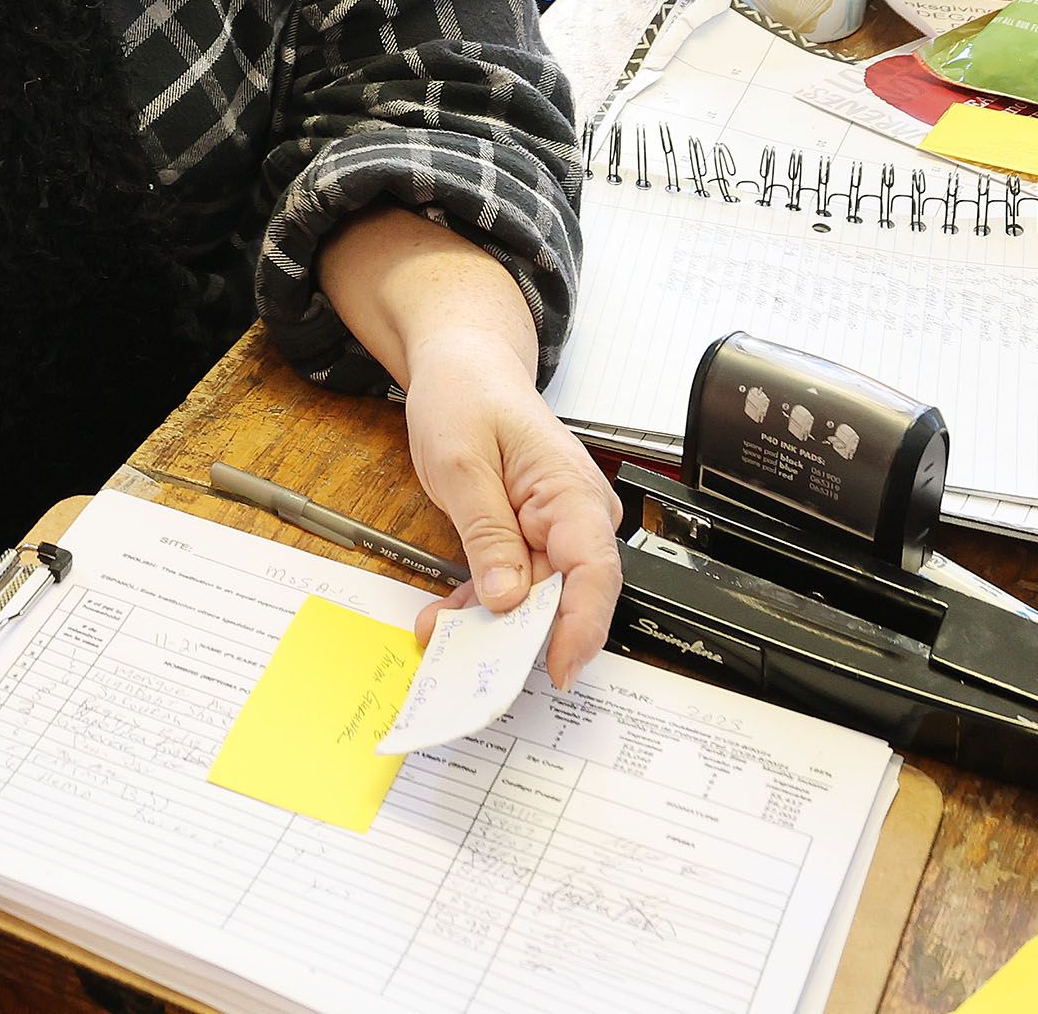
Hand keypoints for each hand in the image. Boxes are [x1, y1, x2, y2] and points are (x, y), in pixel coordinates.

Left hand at [316, 208, 623, 687]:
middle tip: (474, 669)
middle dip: (521, 637)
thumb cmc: (468, 396)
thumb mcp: (463, 463)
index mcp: (573, 494)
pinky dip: (479, 604)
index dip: (579, 627)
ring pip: (532, 598)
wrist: (461, 367)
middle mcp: (574, 519)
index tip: (554, 667)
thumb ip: (488, 533)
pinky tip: (445, 620)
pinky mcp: (525, 539)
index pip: (594, 572)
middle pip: (563, 596)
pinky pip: (509, 583)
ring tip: (443, 641)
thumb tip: (508, 597)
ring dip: (490, 625)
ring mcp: (551, 532)